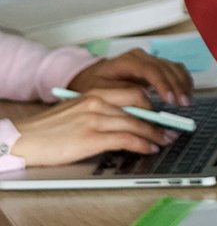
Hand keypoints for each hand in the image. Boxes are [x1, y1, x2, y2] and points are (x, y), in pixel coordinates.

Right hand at [11, 88, 176, 167]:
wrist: (23, 139)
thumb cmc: (50, 129)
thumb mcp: (78, 110)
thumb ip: (101, 109)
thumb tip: (126, 119)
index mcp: (95, 93)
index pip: (134, 92)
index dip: (153, 104)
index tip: (163, 113)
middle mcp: (98, 101)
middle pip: (140, 105)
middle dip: (159, 117)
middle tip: (171, 127)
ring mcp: (95, 119)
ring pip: (136, 123)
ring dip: (154, 133)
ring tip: (164, 140)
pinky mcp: (90, 137)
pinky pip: (125, 139)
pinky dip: (142, 143)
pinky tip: (149, 148)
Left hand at [67, 48, 192, 105]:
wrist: (88, 77)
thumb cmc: (92, 85)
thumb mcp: (99, 92)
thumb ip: (121, 94)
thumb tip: (144, 100)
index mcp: (127, 61)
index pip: (151, 70)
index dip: (162, 84)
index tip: (169, 99)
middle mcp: (141, 57)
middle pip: (166, 68)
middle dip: (176, 86)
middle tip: (183, 104)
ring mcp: (149, 60)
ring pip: (173, 67)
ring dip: (182, 83)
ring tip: (187, 101)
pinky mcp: (154, 66)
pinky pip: (174, 69)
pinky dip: (182, 80)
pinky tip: (186, 91)